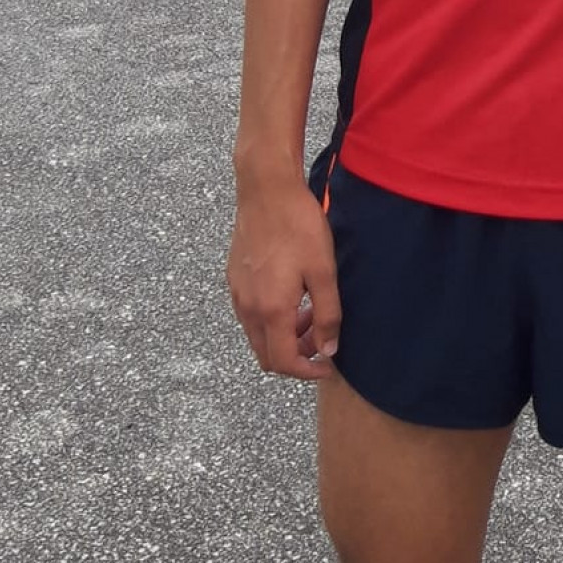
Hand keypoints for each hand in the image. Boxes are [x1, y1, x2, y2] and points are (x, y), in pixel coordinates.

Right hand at [226, 170, 340, 377]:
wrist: (267, 190)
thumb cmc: (299, 226)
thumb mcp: (324, 271)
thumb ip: (327, 315)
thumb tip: (328, 349)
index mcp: (271, 310)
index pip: (284, 362)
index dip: (307, 372)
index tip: (327, 366)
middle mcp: (248, 308)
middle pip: (266, 355)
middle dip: (295, 357)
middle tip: (322, 340)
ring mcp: (237, 293)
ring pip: (258, 335)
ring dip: (283, 337)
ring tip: (311, 315)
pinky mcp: (234, 279)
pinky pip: (251, 314)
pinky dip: (272, 319)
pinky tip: (294, 296)